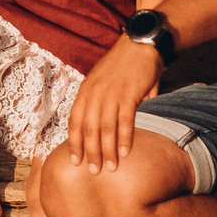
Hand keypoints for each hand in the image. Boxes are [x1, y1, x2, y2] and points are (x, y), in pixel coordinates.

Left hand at [69, 38, 161, 172]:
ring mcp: (111, 93)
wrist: (141, 44)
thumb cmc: (123, 65)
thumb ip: (100, 102)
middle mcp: (94, 92)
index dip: (74, 143)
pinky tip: (126, 152)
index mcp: (86, 90)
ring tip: (110, 167)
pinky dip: (125, 138)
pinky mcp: (128, 94)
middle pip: (88, 129)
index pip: (74, 121)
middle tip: (94, 171)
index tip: (75, 161)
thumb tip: (102, 128)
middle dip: (90, 152)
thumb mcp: (103, 81)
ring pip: (105, 128)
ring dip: (108, 150)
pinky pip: (124, 121)